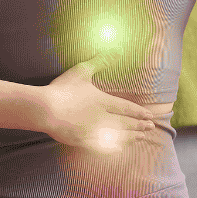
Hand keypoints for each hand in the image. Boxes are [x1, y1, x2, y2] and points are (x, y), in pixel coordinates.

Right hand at [37, 57, 159, 154]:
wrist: (45, 110)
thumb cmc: (62, 89)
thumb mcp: (82, 71)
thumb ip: (100, 61)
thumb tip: (117, 49)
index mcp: (103, 101)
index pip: (127, 108)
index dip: (139, 112)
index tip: (150, 115)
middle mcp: (102, 118)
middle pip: (126, 124)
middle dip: (139, 126)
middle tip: (151, 128)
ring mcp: (94, 132)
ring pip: (118, 137)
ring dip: (131, 137)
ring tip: (140, 137)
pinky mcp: (84, 142)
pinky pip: (104, 147)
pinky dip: (114, 148)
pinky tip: (119, 148)